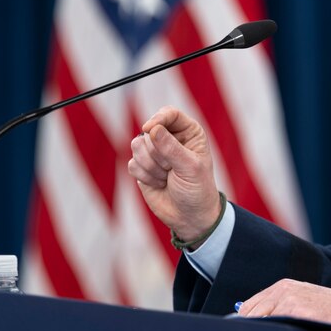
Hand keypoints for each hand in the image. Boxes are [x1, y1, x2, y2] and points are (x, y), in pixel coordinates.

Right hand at [127, 106, 222, 240]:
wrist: (190, 216)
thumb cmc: (197, 189)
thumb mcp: (190, 168)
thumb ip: (171, 148)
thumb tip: (152, 129)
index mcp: (188, 132)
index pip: (169, 114)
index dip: (158, 119)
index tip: (149, 129)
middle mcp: (169, 138)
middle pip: (149, 132)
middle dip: (158, 155)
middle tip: (173, 169)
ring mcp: (154, 152)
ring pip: (136, 146)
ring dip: (151, 167)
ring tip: (167, 177)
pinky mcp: (142, 166)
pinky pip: (132, 164)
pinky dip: (145, 177)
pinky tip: (159, 184)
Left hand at [237, 279, 330, 328]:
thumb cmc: (330, 311)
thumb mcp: (302, 299)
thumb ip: (279, 306)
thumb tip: (253, 322)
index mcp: (282, 287)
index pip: (249, 306)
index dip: (244, 323)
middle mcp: (283, 291)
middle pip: (250, 314)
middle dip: (249, 330)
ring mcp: (289, 301)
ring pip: (259, 322)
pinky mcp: (298, 312)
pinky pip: (274, 327)